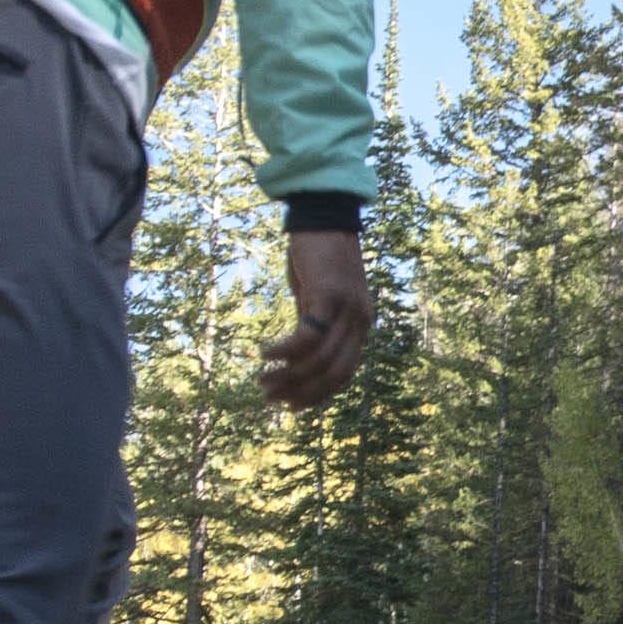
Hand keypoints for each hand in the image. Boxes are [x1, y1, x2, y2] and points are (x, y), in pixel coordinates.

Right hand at [259, 229, 372, 407]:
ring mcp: (348, 309)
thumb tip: (296, 361)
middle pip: (333, 374)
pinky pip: (307, 336)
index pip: (344, 375)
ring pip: (319, 360)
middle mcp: (360, 321)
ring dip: (287, 376)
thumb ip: (313, 326)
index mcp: (361, 326)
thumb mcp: (316, 299)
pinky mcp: (329, 295)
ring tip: (261, 381)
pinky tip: (264, 354)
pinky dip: (284, 351)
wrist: (323, 216)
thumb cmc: (317, 258)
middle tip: (269, 399)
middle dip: (300, 392)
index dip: (317, 396)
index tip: (290, 406)